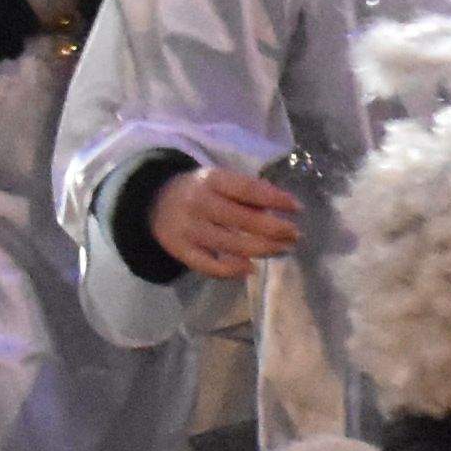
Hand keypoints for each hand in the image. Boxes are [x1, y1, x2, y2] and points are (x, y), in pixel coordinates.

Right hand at [157, 163, 300, 276]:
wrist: (153, 202)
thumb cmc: (201, 191)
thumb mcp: (220, 182)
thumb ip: (248, 193)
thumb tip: (281, 208)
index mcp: (211, 180)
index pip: (247, 189)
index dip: (275, 198)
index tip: (297, 207)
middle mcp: (198, 203)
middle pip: (243, 220)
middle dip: (275, 229)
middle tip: (295, 235)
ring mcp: (188, 229)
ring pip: (231, 244)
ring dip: (262, 249)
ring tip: (282, 249)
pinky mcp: (180, 250)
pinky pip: (208, 265)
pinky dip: (231, 270)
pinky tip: (250, 268)